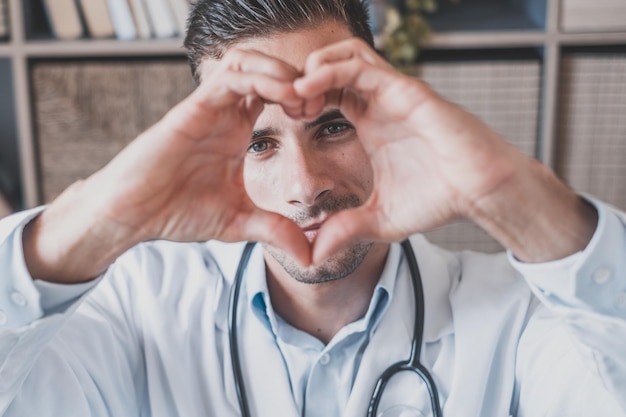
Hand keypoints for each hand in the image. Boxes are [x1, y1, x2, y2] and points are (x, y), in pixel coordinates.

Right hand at [25, 48, 311, 281]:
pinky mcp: (192, 109)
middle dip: (297, 78)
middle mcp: (224, 113)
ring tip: (301, 98)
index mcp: (236, 130)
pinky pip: (229, 77)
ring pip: (248, 62)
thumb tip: (311, 258)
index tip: (319, 116)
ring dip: (281, 72)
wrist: (132, 216)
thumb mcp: (239, 223)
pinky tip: (283, 97)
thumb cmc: (176, 213)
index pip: (274, 92)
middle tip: (315, 104)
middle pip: (265, 68)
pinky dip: (261, 78)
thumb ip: (274, 230)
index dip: (302, 97)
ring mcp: (208, 107)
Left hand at [294, 39, 595, 262]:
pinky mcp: (407, 90)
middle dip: (301, 79)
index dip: (302, 99)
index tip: (286, 118)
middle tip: (284, 102)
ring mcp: (393, 93)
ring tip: (295, 93)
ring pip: (345, 55)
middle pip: (332, 66)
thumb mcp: (380, 219)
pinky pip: (362, 66)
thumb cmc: (440, 200)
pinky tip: (308, 87)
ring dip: (313, 68)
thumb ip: (346, 230)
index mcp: (370, 122)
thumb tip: (313, 255)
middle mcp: (379, 102)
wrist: (481, 192)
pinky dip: (330, 70)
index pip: (327, 93)